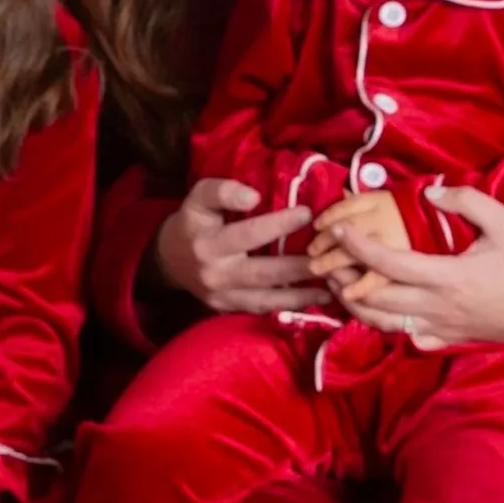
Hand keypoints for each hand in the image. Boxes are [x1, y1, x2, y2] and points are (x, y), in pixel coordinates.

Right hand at [155, 178, 318, 316]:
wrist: (169, 260)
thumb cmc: (192, 223)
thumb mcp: (198, 198)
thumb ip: (222, 191)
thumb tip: (253, 197)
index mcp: (208, 244)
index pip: (249, 234)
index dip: (279, 224)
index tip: (308, 213)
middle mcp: (216, 275)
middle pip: (265, 273)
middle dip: (301, 266)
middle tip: (334, 257)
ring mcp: (223, 298)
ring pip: (268, 299)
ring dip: (302, 295)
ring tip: (333, 287)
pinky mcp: (229, 310)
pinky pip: (263, 310)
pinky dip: (290, 307)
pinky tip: (315, 300)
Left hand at [328, 185, 503, 350]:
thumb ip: (466, 201)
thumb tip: (428, 190)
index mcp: (449, 276)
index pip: (388, 263)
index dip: (358, 246)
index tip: (340, 230)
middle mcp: (439, 307)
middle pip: (374, 298)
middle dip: (344, 277)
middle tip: (328, 256)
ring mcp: (443, 327)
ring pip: (383, 323)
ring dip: (356, 304)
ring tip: (340, 282)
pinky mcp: (449, 339)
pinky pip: (406, 335)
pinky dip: (384, 323)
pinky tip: (376, 306)